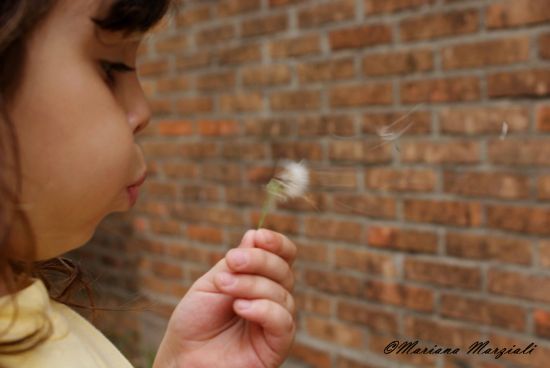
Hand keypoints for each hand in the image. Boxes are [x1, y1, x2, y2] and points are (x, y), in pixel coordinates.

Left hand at [153, 229, 296, 367]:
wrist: (182, 357)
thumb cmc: (195, 321)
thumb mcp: (212, 283)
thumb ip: (235, 264)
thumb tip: (254, 235)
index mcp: (260, 281)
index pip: (282, 257)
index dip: (277, 244)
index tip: (259, 236)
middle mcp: (273, 299)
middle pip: (284, 271)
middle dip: (259, 261)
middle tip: (231, 262)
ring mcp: (276, 322)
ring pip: (282, 294)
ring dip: (252, 285)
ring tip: (225, 287)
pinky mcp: (277, 346)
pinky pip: (284, 322)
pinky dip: (264, 309)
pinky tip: (240, 307)